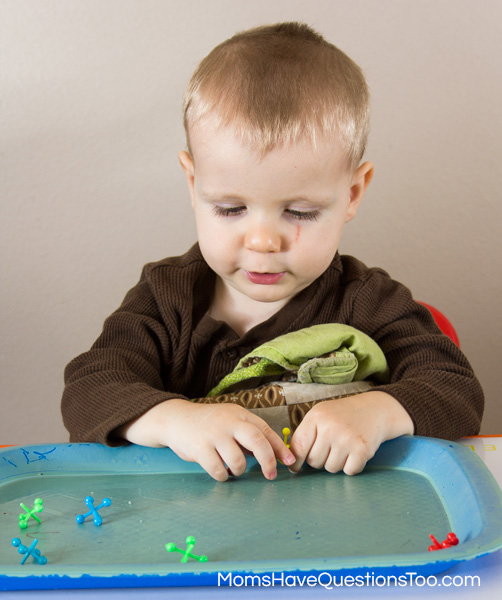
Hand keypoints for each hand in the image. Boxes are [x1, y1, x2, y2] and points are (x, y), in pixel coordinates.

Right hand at [118, 399, 295, 481]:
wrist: (177, 419)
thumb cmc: (210, 423)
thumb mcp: (231, 420)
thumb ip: (250, 435)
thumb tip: (274, 454)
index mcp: (240, 415)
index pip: (266, 431)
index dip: (280, 448)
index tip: (289, 461)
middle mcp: (229, 423)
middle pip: (257, 442)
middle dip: (268, 461)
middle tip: (271, 474)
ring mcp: (214, 435)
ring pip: (238, 461)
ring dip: (239, 471)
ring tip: (233, 468)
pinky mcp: (200, 449)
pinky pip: (218, 471)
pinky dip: (222, 476)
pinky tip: (220, 470)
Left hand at [288, 391, 413, 475]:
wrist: (374, 410)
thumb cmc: (342, 415)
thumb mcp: (320, 415)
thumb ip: (305, 434)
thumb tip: (291, 460)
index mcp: (316, 417)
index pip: (298, 446)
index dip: (295, 461)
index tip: (295, 468)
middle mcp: (330, 427)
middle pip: (314, 461)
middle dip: (320, 459)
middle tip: (330, 448)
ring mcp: (347, 439)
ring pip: (330, 468)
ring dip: (336, 463)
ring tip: (343, 447)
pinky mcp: (362, 450)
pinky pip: (348, 471)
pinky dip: (350, 466)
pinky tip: (353, 452)